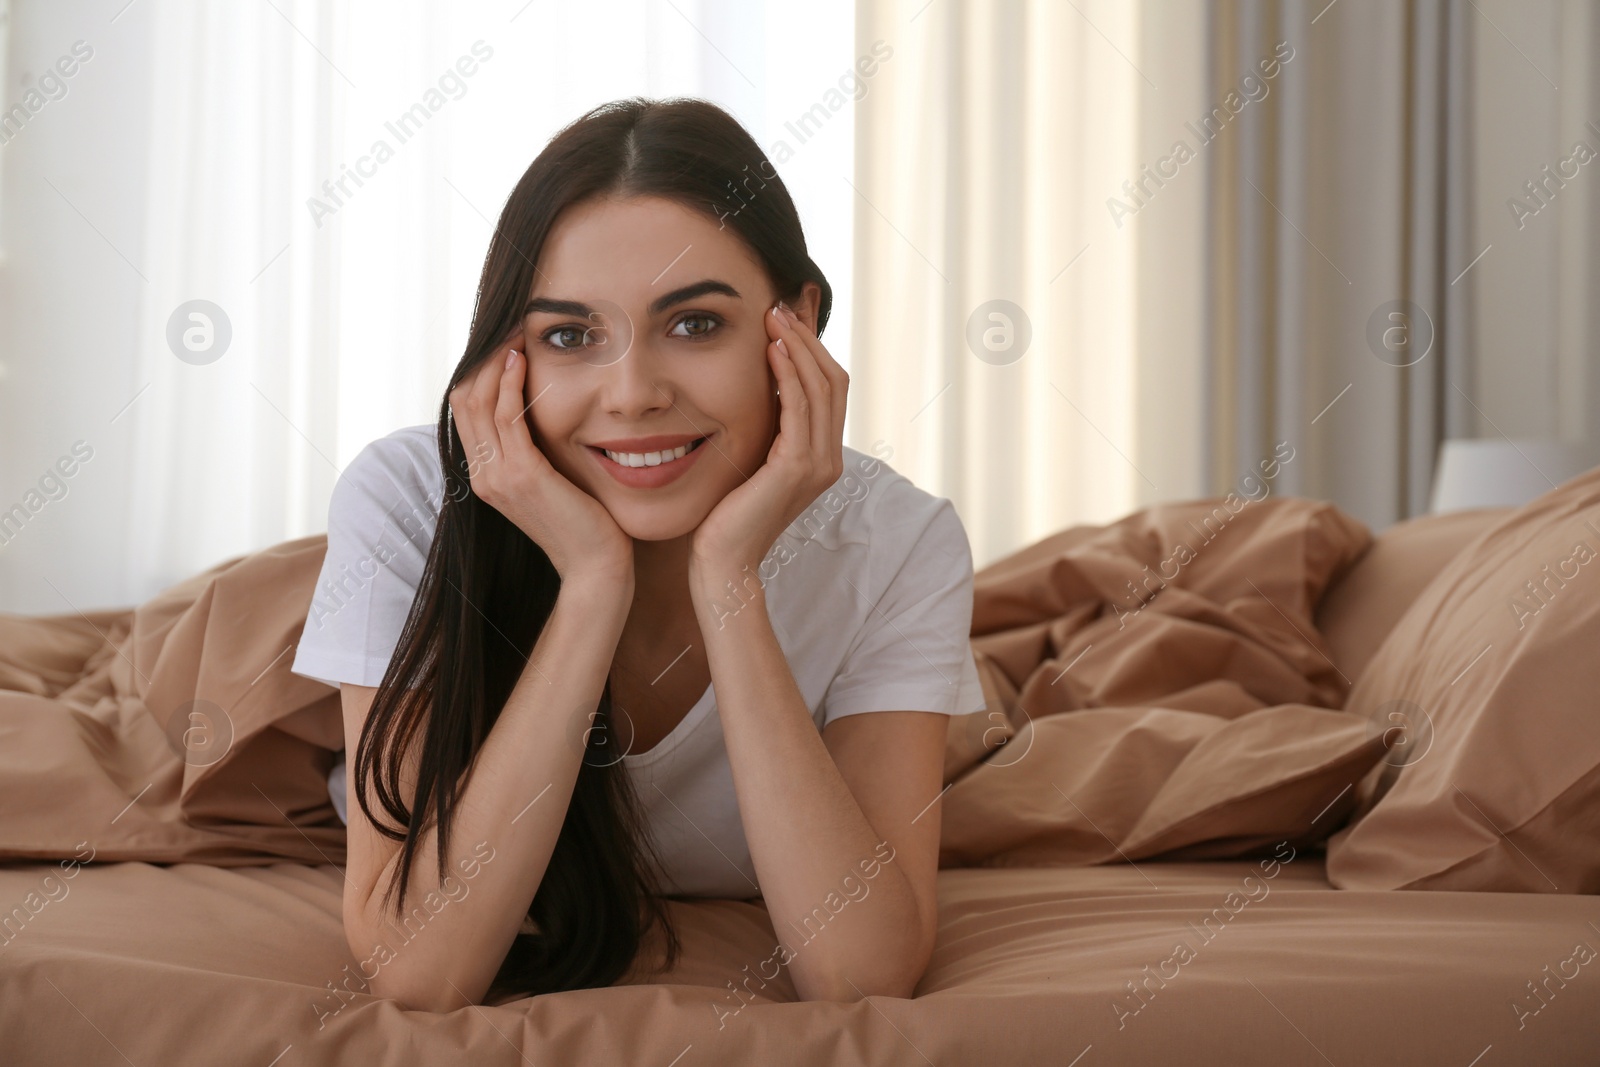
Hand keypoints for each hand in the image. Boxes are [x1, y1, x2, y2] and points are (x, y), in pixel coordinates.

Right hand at [449, 331, 633, 584]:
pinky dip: (512, 384)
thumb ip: (536, 451)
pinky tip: (524, 360)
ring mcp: (498, 476)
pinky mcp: (522, 476)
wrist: (595, 567)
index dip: (481, 370)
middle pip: (464, 399)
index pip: (466, 409)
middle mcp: (483, 475)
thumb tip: (540, 415)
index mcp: (485, 475)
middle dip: (485, 357)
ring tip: (516, 332)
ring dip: (498, 361)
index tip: (505, 340)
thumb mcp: (551, 481)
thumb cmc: (584, 523)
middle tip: (509, 325)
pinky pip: (506, 417)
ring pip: (480, 402)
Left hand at [689, 302, 848, 588]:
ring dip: (799, 347)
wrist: (723, 562)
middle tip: (780, 306)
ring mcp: (818, 464)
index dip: (813, 348)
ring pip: (822, 388)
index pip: (830, 388)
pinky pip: (800, 408)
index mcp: (823, 456)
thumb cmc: (726, 515)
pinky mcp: (797, 468)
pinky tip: (770, 351)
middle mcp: (829, 459)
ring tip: (774, 317)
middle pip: (834, 380)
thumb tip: (757, 388)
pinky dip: (788, 374)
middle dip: (808, 338)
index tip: (786, 318)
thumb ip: (765, 430)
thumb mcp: (751, 461)